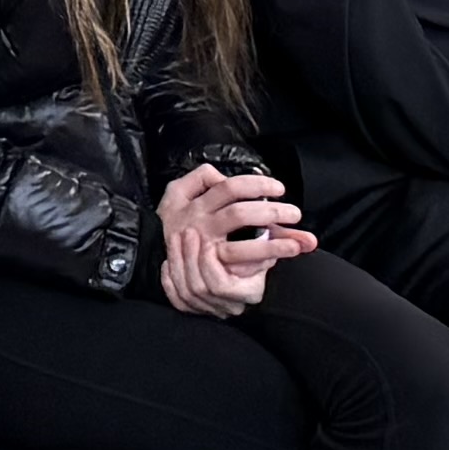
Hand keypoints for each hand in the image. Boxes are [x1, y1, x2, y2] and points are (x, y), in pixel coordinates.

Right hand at [155, 164, 309, 316]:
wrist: (150, 257)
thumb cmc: (173, 222)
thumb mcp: (178, 192)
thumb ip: (202, 179)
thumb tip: (225, 175)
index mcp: (196, 203)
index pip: (229, 187)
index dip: (257, 184)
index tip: (279, 188)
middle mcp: (199, 225)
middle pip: (239, 214)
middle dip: (271, 212)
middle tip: (295, 214)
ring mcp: (202, 251)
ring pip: (241, 247)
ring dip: (273, 245)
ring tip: (298, 244)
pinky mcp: (208, 273)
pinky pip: (237, 270)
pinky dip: (258, 266)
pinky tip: (274, 261)